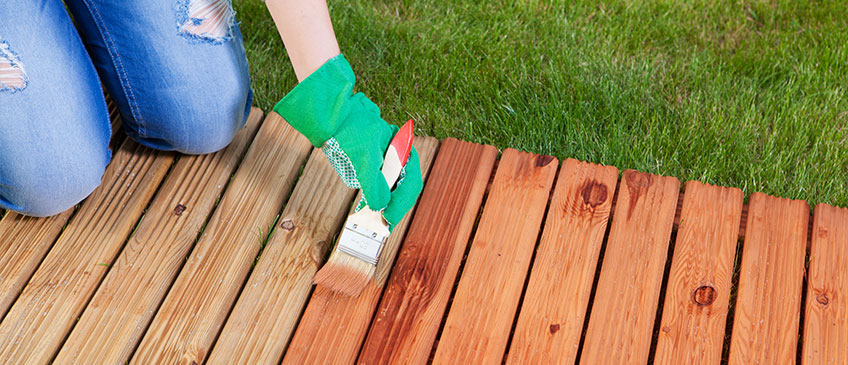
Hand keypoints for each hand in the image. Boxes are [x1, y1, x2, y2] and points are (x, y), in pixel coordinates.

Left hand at [273, 54, 422, 229]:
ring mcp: (386, 158)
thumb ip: (375, 185)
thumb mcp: (364, 160)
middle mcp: (399, 155)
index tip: (389, 220)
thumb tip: (381, 207)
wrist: (329, 115)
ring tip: (377, 220)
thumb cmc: (350, 132)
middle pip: (405, 186)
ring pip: (394, 186)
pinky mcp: (373, 162)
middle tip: (384, 224)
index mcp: (404, 150)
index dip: (402, 204)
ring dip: (387, 203)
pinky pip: (381, 183)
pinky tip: (369, 207)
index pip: (411, 183)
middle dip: (396, 206)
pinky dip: (377, 196)